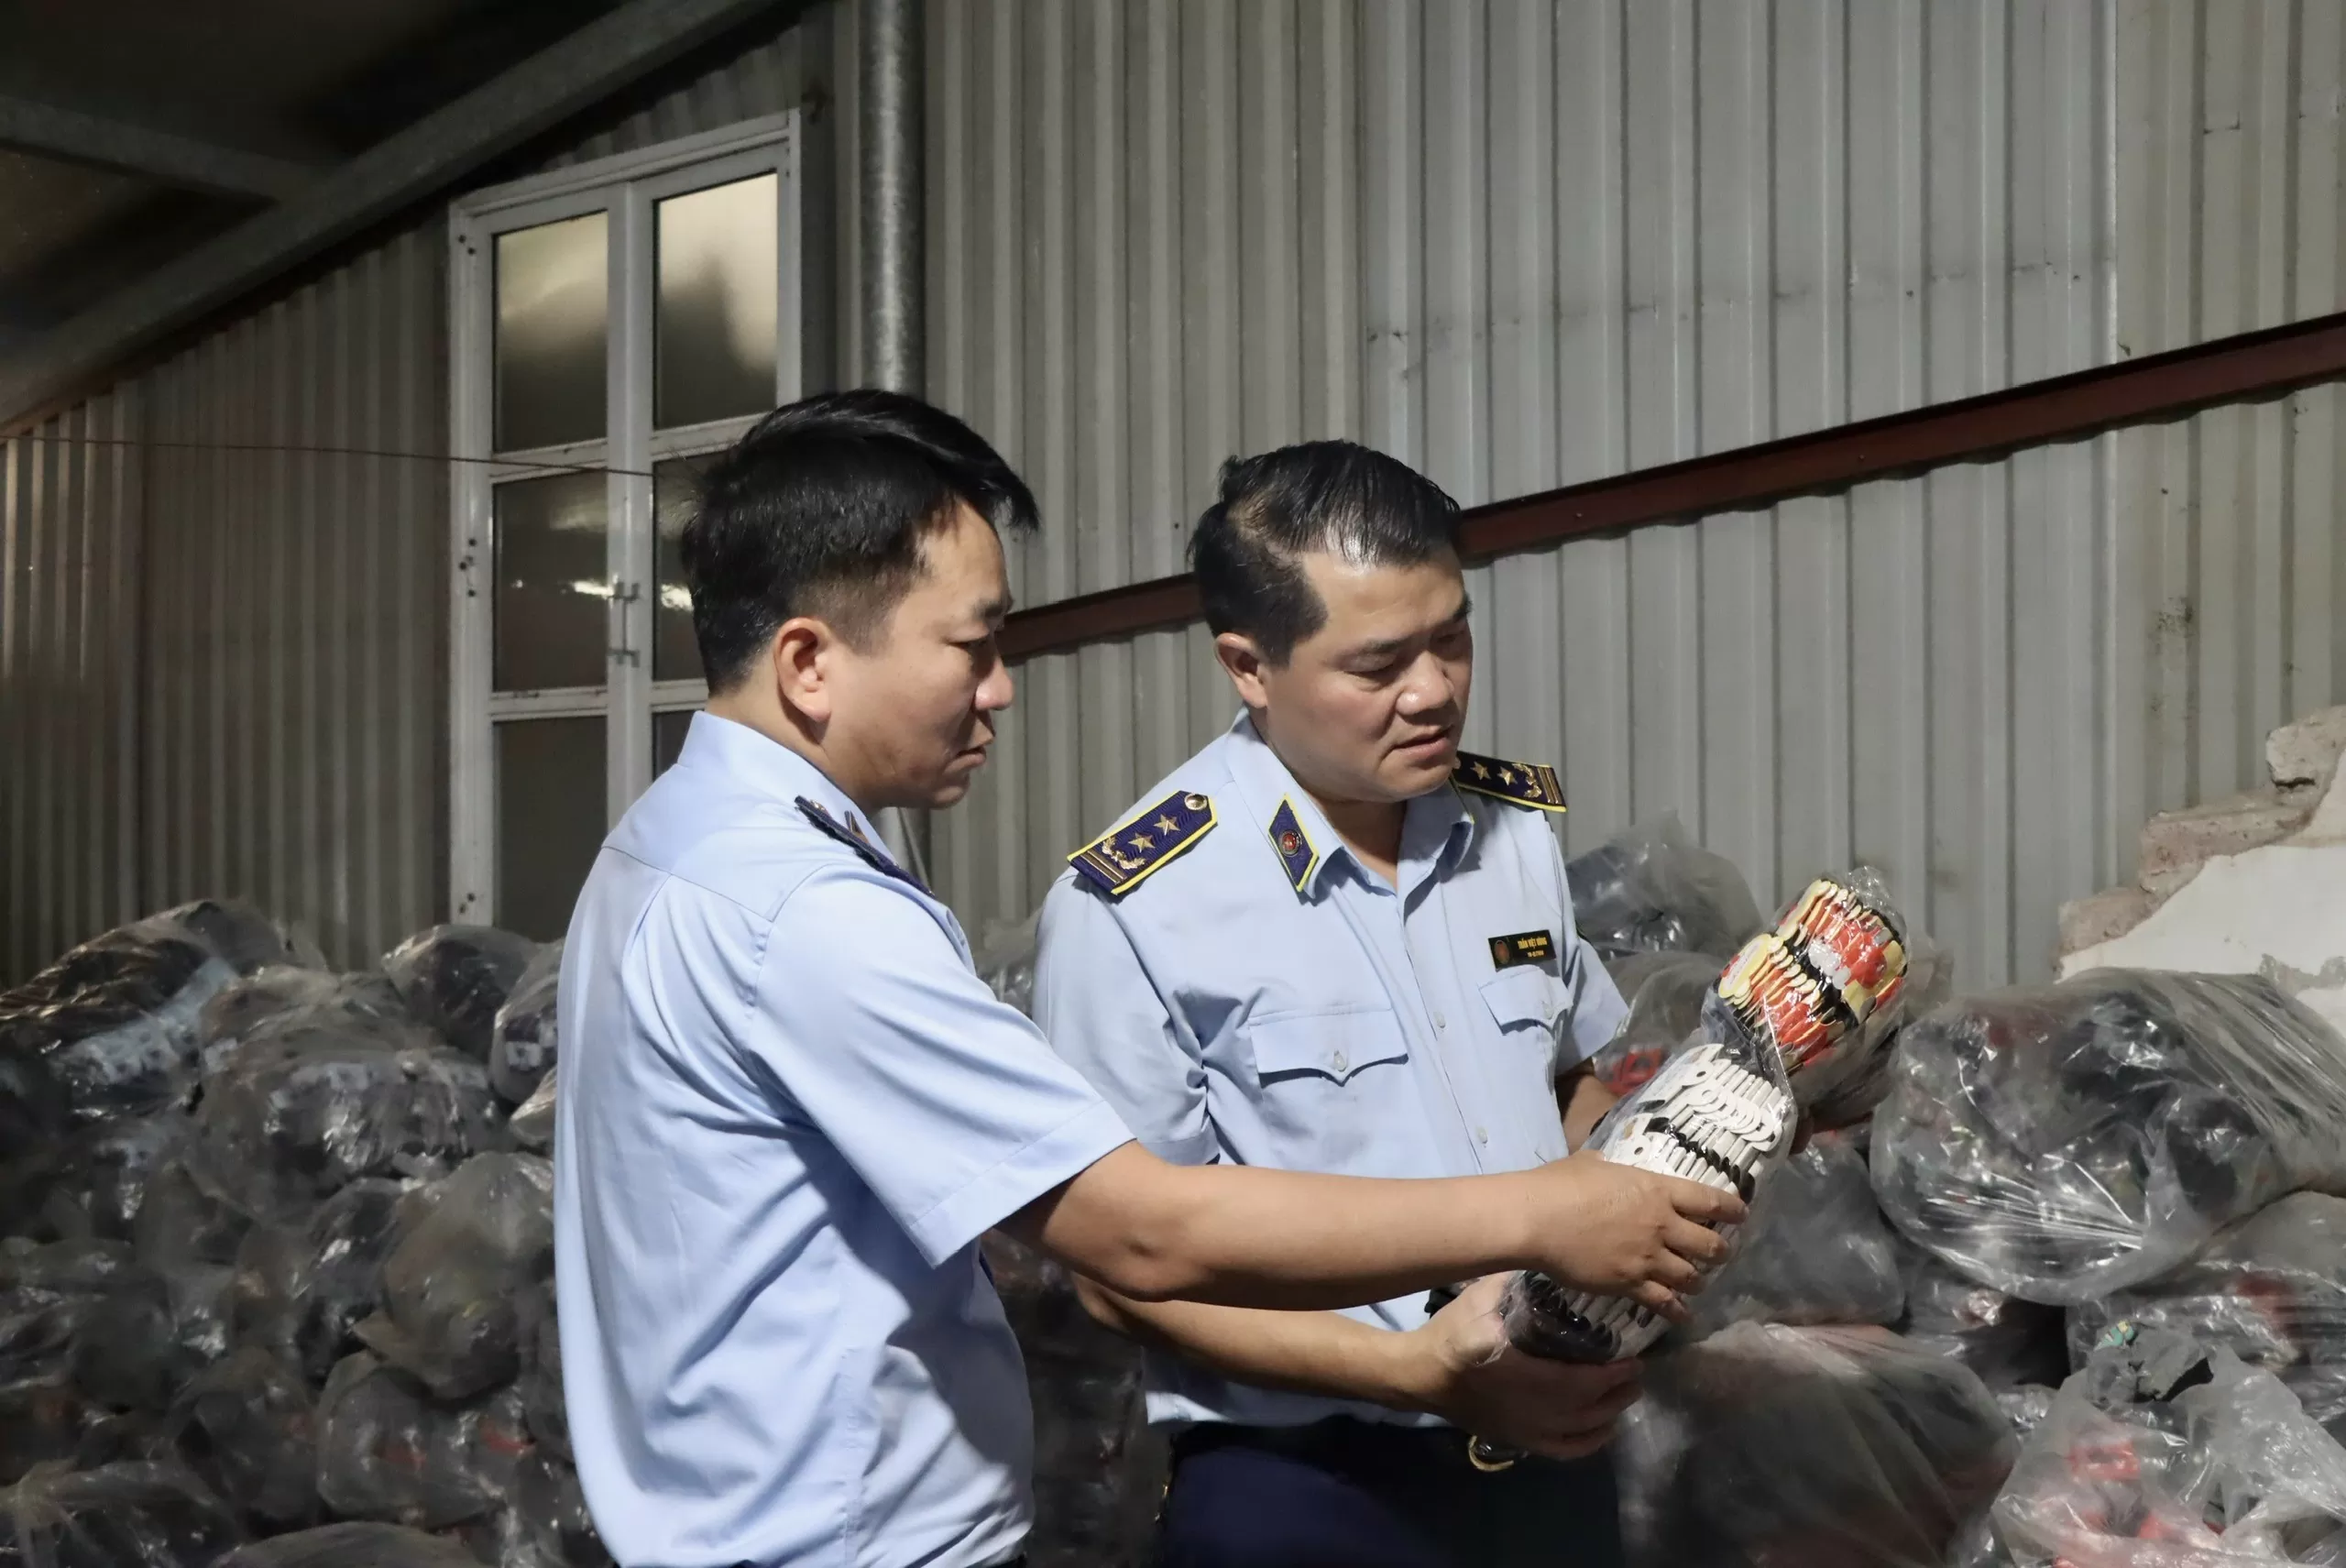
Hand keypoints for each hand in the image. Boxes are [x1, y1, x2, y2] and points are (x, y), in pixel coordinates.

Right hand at [1400, 1274, 1642, 1459]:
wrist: (1420, 1376)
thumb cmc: (1450, 1334)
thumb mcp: (1479, 1298)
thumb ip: (1516, 1284)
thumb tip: (1552, 1264)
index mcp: (1519, 1372)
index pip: (1578, 1381)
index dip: (1612, 1374)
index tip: (1633, 1357)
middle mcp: (1527, 1409)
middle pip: (1588, 1408)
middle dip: (1619, 1391)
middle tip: (1636, 1370)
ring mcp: (1524, 1430)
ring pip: (1582, 1431)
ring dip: (1611, 1413)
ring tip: (1626, 1392)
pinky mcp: (1519, 1441)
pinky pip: (1565, 1449)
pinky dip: (1591, 1441)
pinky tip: (1604, 1426)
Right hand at [1523, 1148, 1742, 1312]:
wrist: (1539, 1220)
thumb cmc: (1560, 1184)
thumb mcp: (1590, 1164)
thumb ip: (1607, 1167)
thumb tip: (1603, 1166)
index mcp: (1656, 1190)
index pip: (1708, 1201)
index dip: (1730, 1209)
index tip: (1741, 1214)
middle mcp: (1662, 1225)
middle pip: (1709, 1244)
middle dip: (1720, 1252)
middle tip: (1721, 1254)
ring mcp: (1648, 1258)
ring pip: (1692, 1277)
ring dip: (1698, 1281)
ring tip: (1697, 1283)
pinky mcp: (1630, 1284)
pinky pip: (1664, 1303)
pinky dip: (1677, 1312)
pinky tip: (1683, 1316)